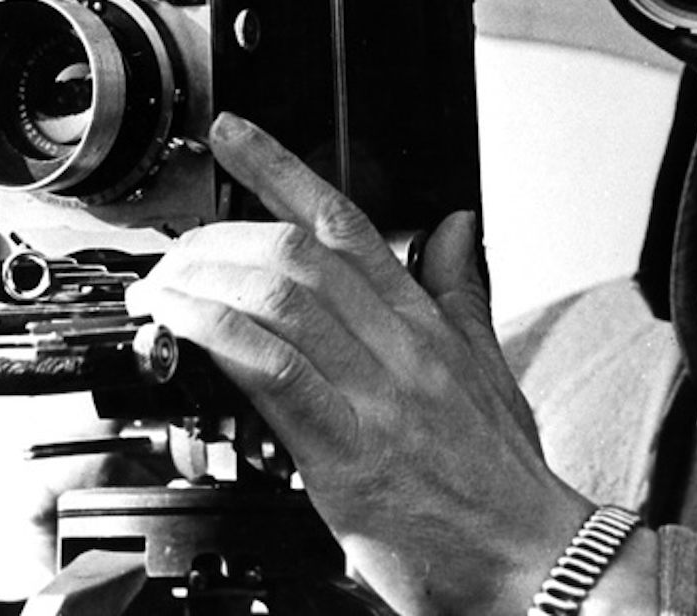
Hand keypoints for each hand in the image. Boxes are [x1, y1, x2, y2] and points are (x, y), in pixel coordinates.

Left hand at [123, 113, 594, 615]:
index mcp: (424, 325)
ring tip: (162, 285)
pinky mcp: (347, 454)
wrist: (535, 560)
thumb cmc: (505, 479)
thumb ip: (462, 290)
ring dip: (206, 282)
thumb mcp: (491, 367)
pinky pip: (276, 373)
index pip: (346, 223)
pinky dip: (221, 336)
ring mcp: (374, 398)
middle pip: (299, 255)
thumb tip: (457, 223)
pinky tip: (183, 325)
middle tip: (175, 248)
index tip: (232, 136)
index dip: (281, 169)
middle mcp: (398, 349)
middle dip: (221, 237)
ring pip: (282, 301)